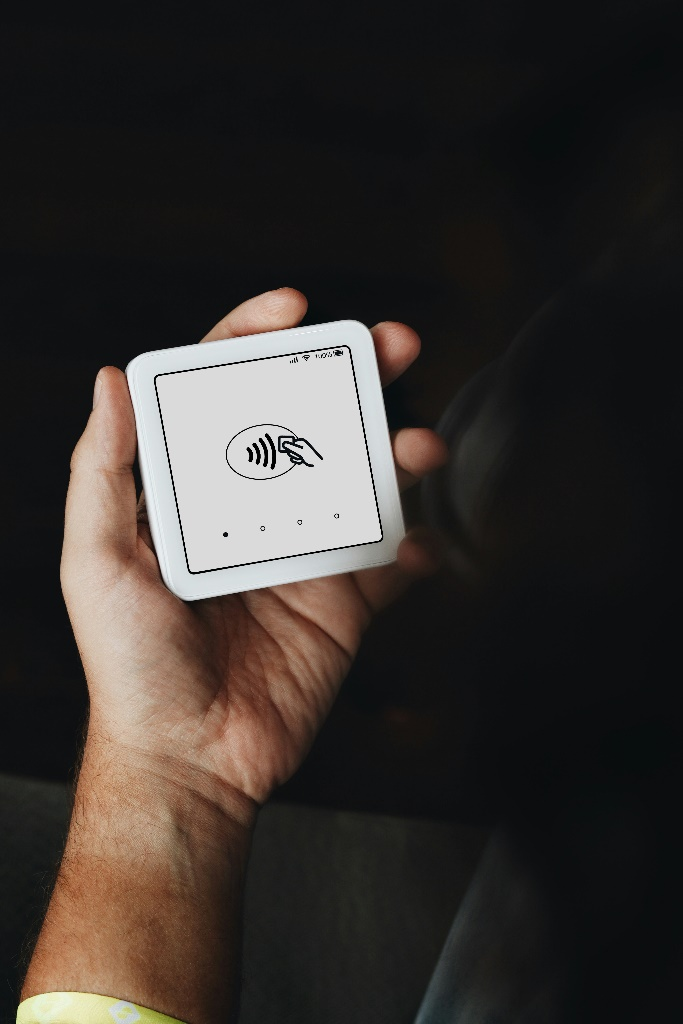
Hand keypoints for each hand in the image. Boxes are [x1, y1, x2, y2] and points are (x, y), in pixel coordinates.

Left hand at [61, 288, 448, 821]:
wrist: (191, 760)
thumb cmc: (131, 666)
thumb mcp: (98, 563)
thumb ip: (103, 472)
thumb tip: (111, 380)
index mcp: (193, 492)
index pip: (223, 394)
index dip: (255, 341)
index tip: (293, 310)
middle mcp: (251, 512)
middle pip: (307, 421)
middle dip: (352, 376)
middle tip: (393, 344)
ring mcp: (302, 553)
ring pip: (361, 480)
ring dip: (398, 452)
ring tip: (421, 446)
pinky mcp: (342, 603)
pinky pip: (391, 563)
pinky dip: (418, 547)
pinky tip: (426, 540)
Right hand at [281, 436, 322, 465]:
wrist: (317, 464)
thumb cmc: (311, 456)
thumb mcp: (300, 451)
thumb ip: (291, 447)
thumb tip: (284, 443)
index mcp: (301, 442)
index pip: (290, 442)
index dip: (289, 447)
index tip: (291, 450)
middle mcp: (300, 446)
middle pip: (290, 449)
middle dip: (293, 454)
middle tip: (298, 455)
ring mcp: (300, 452)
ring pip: (291, 455)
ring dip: (296, 458)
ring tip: (301, 459)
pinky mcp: (300, 457)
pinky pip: (294, 459)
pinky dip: (297, 461)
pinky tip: (302, 461)